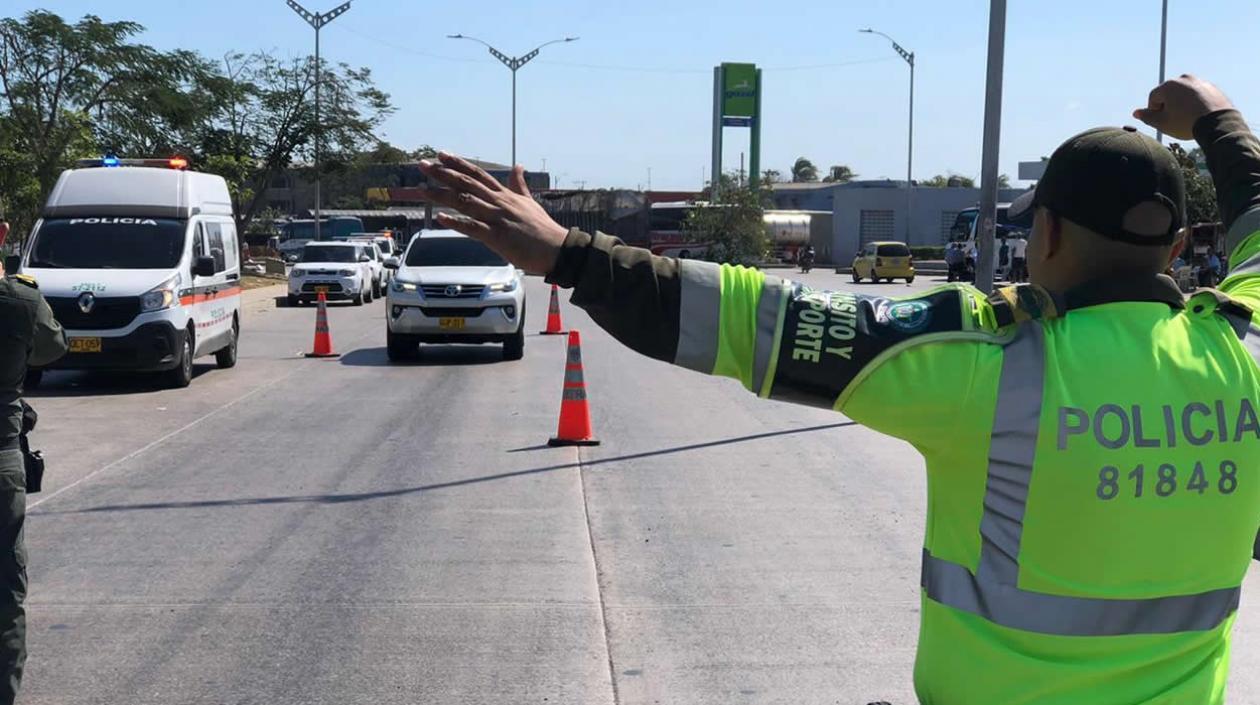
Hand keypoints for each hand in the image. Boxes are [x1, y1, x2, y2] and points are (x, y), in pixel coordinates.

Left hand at [419, 153, 568, 274]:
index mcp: (505, 195)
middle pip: (467, 183)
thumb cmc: (544, 229)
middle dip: (443, 173)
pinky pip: (473, 228)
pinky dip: (456, 222)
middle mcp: (499, 202)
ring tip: (422, 189)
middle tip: (423, 164)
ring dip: (442, 195)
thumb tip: (518, 166)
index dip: (458, 164)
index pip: (478, 174)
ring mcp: (497, 218)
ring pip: (466, 202)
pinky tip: (440, 218)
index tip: (441, 154)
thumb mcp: (530, 202)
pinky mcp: (498, 237)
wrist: (558, 249)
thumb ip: (520, 185)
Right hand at [1133, 74, 1233, 139]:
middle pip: (1169, 94)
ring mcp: (1199, 81)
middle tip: (1174, 121)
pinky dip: (1195, 103)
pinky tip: (1198, 115)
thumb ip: (1147, 117)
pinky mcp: (1211, 87)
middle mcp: (1184, 79)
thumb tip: (1136, 113)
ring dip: (1182, 104)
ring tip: (1188, 118)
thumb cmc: (1186, 123)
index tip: (1162, 122)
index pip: (1153, 98)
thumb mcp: (1162, 123)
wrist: (1217, 123)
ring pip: (1184, 94)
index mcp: (1169, 85)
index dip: (1154, 111)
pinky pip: (1198, 95)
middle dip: (1169, 106)